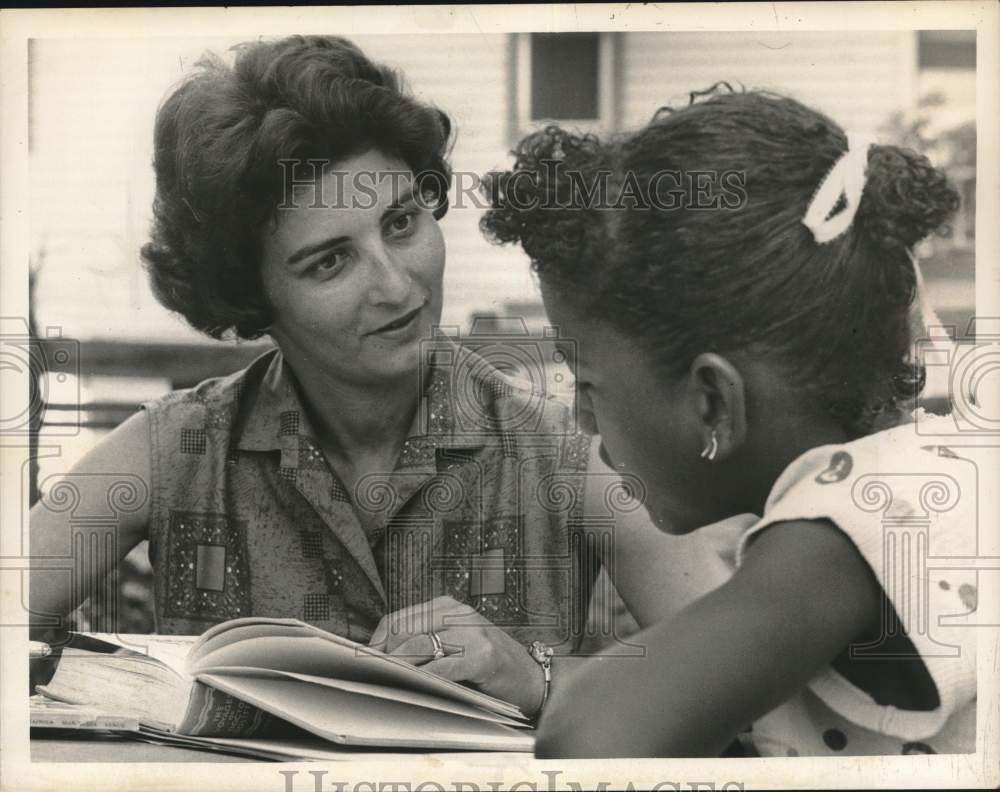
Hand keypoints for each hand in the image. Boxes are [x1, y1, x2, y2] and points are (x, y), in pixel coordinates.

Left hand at [369, 595, 544, 715]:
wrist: (531, 679)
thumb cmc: (487, 665)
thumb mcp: (455, 643)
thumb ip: (424, 643)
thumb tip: (379, 657)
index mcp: (447, 606)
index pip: (398, 619)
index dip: (377, 642)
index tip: (363, 662)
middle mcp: (458, 613)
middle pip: (404, 631)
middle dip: (383, 657)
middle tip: (370, 678)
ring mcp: (472, 632)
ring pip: (420, 647)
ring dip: (399, 668)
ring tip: (387, 685)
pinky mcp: (483, 655)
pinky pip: (443, 667)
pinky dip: (425, 679)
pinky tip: (417, 689)